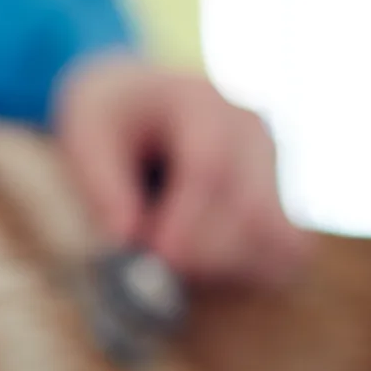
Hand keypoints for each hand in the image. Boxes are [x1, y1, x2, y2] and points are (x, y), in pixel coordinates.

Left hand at [52, 58, 308, 284]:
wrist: (137, 98)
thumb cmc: (108, 117)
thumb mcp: (84, 134)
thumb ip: (101, 185)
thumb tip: (128, 240)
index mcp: (200, 102)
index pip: (210, 166)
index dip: (187, 220)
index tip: (157, 256)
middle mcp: (249, 132)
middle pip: (251, 207)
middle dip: (202, 252)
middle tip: (153, 271)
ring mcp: (271, 166)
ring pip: (278, 237)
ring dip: (225, 269)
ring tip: (172, 265)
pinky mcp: (278, 199)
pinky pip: (286, 252)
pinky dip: (249, 272)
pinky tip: (202, 271)